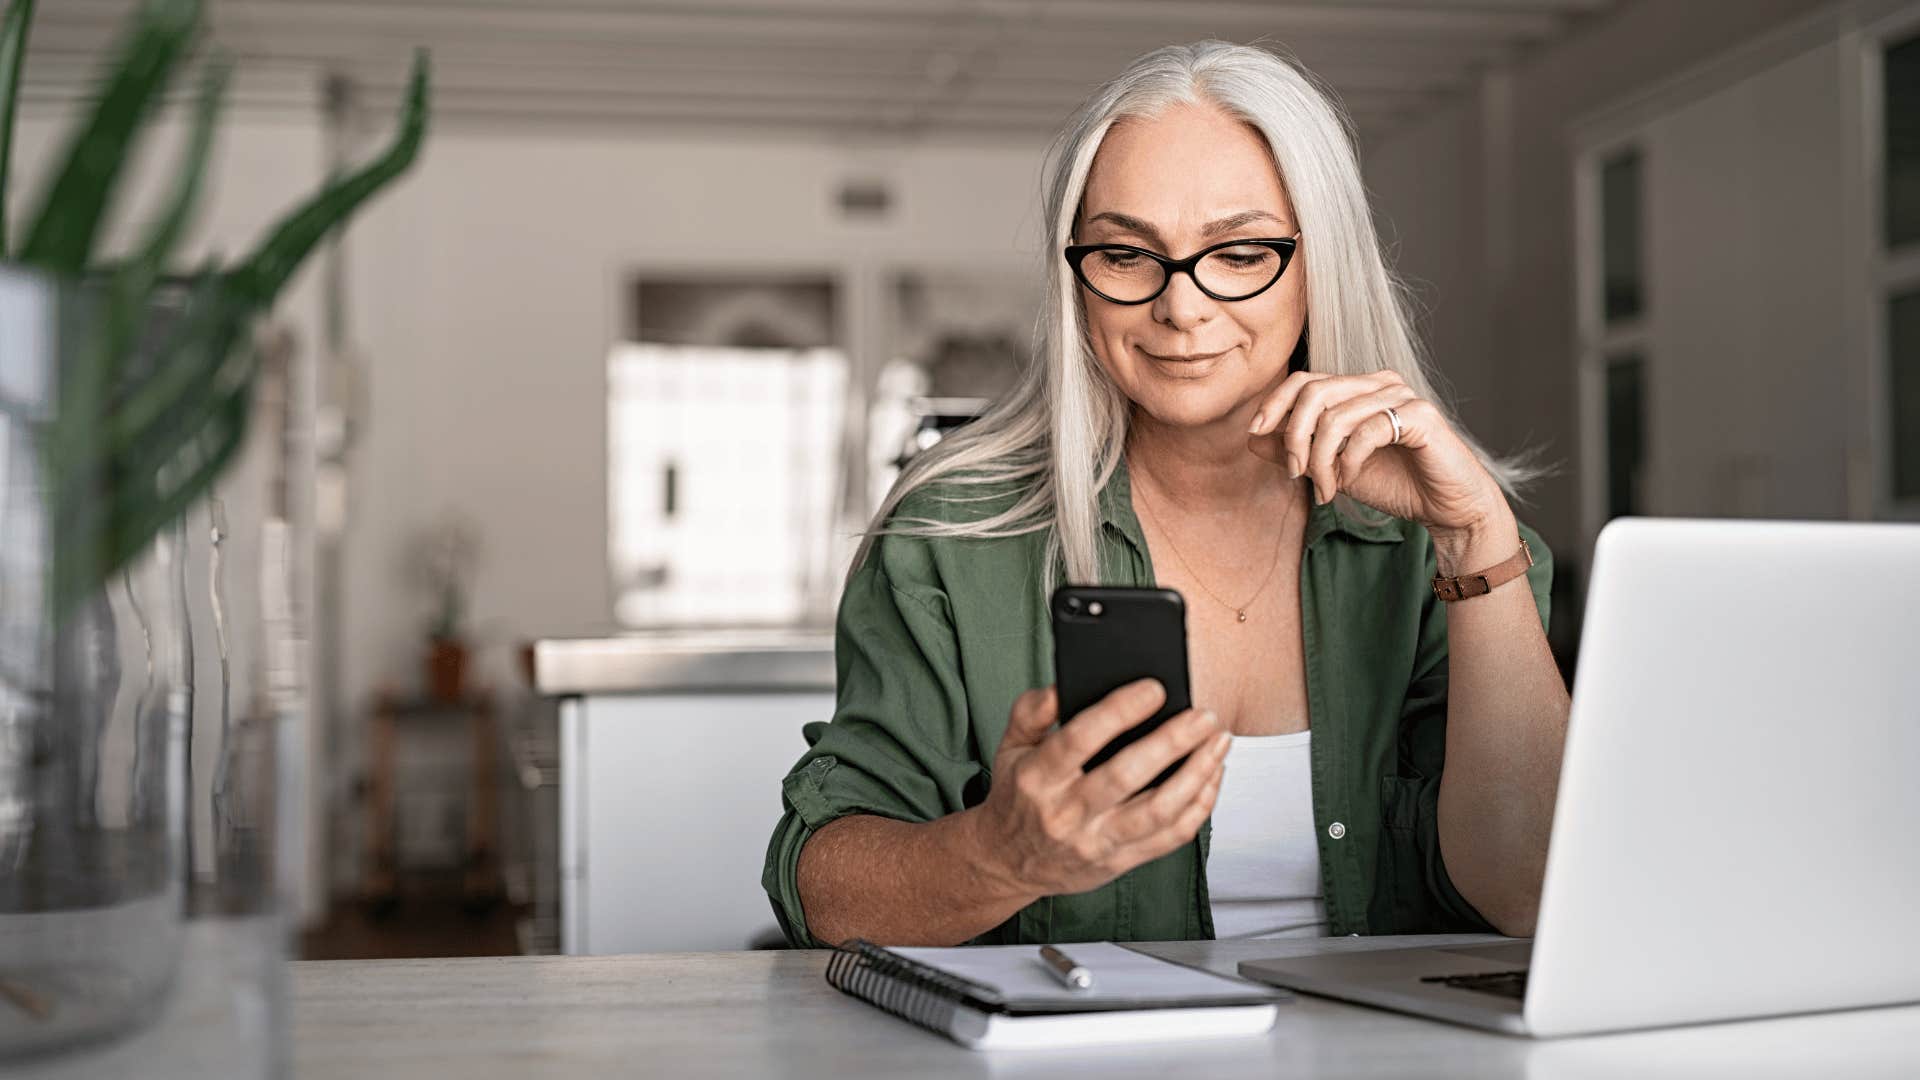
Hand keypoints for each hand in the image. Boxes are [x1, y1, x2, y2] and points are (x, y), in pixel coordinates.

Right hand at [967, 680, 1229, 900]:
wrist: (1009, 862)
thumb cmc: (1019, 795)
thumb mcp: (1010, 746)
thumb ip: (1031, 711)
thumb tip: (1062, 685)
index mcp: (1038, 777)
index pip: (1080, 739)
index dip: (1120, 711)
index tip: (1154, 689)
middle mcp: (1066, 813)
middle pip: (1127, 775)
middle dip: (1173, 742)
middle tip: (1204, 715)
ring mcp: (1096, 841)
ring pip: (1158, 810)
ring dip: (1196, 774)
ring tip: (1219, 742)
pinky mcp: (1120, 862)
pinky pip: (1171, 837)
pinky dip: (1200, 805)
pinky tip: (1211, 776)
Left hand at [1244, 369, 1512, 564]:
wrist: (1446, 508)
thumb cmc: (1395, 484)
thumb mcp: (1333, 468)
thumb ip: (1297, 450)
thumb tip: (1253, 437)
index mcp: (1359, 388)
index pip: (1305, 379)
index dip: (1274, 403)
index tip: (1255, 432)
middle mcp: (1380, 383)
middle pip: (1314, 391)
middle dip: (1294, 436)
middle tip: (1295, 473)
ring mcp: (1402, 396)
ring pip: (1336, 415)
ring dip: (1321, 460)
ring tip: (1327, 489)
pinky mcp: (1421, 417)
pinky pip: (1367, 431)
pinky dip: (1349, 460)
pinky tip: (1350, 480)